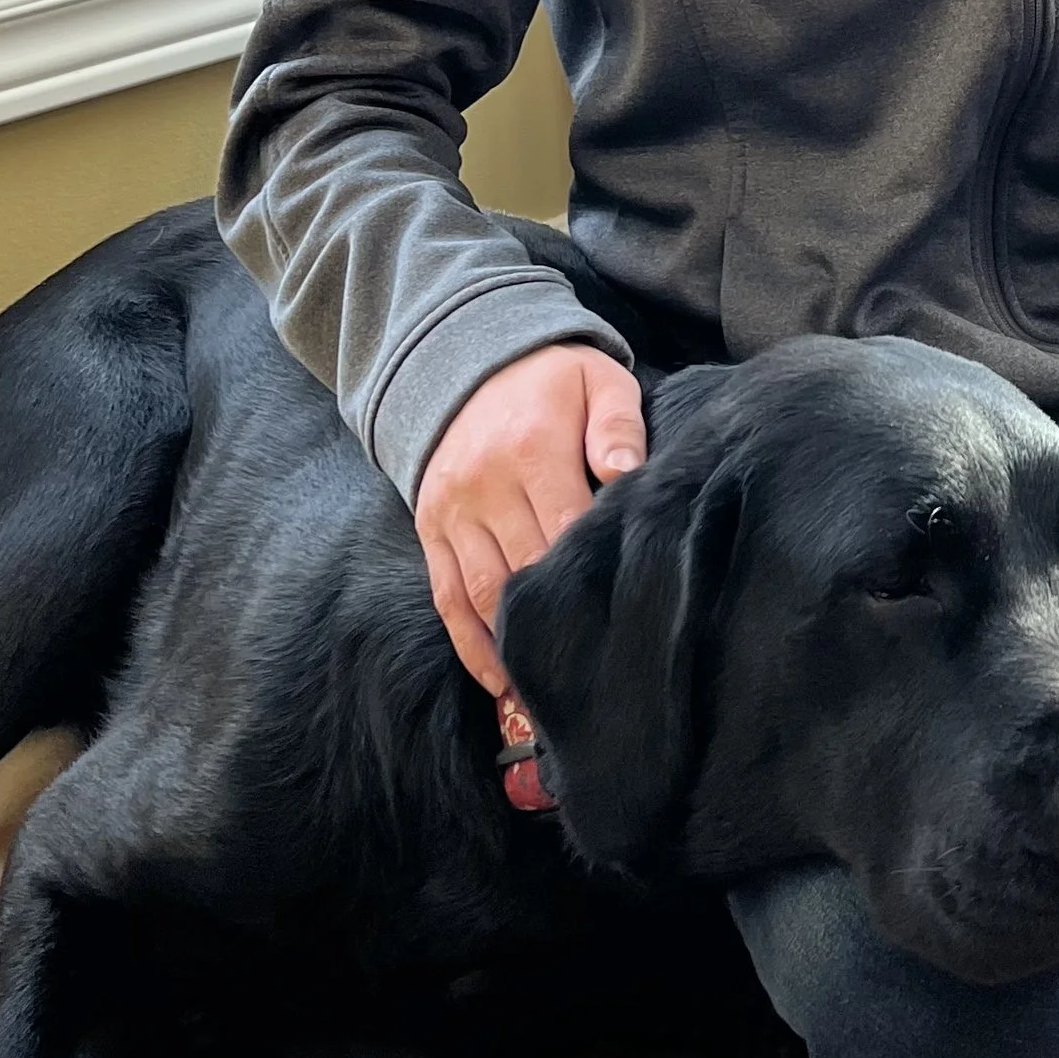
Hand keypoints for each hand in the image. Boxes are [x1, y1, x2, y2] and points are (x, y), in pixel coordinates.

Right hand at [415, 343, 644, 690]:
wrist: (467, 362)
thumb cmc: (551, 380)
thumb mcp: (597, 381)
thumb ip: (618, 425)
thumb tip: (628, 473)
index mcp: (532, 451)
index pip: (568, 530)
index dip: (593, 578)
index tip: (627, 622)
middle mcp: (485, 488)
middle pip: (527, 570)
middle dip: (562, 622)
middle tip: (603, 675)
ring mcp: (452, 514)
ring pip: (484, 594)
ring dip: (516, 646)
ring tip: (553, 695)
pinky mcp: (431, 531)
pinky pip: (447, 598)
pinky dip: (471, 644)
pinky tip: (500, 680)